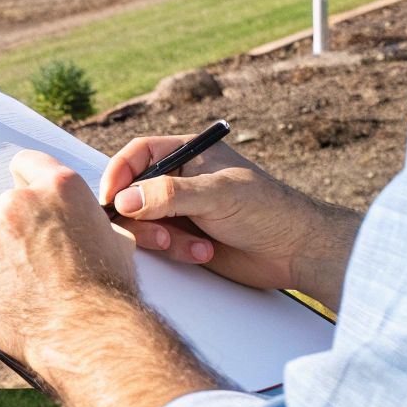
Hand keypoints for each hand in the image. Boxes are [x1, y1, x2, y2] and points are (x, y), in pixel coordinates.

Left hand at [0, 149, 140, 375]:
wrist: (88, 333)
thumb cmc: (108, 293)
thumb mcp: (113, 241)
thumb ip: (85, 222)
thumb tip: (81, 228)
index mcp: (59, 188)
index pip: (29, 164)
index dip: (29, 182)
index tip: (29, 199)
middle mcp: (19, 202)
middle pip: (9, 209)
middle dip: (19, 231)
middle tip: (38, 264)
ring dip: (3, 259)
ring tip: (30, 291)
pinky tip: (12, 303)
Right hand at [98, 135, 360, 311]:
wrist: (297, 252)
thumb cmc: (267, 210)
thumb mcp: (217, 194)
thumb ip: (168, 195)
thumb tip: (123, 201)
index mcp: (187, 155)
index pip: (138, 154)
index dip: (119, 174)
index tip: (110, 199)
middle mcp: (180, 181)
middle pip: (132, 191)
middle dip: (139, 215)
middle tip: (157, 233)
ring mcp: (181, 211)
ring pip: (142, 221)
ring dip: (160, 237)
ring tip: (188, 246)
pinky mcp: (185, 239)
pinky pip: (160, 245)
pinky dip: (176, 251)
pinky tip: (204, 252)